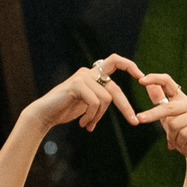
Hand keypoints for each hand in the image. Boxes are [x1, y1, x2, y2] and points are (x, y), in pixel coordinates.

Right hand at [21, 55, 143, 135]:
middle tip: (134, 122)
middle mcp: (88, 72)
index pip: (115, 62)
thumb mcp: (88, 104)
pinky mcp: (76, 84)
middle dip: (125, 107)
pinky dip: (92, 116)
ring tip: (88, 125)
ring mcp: (82, 77)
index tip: (142, 77)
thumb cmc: (65, 110)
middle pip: (115, 88)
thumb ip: (101, 99)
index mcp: (93, 74)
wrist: (45, 114)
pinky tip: (83, 124)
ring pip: (106, 99)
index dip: (129, 66)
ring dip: (99, 116)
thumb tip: (122, 105)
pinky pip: (95, 102)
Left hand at [133, 71, 186, 175]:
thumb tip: (148, 85)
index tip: (141, 80)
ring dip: (171, 137)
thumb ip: (160, 102)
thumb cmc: (182, 137)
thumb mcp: (167, 119)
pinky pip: (184, 133)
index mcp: (182, 99)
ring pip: (175, 123)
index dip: (155, 78)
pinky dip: (178, 142)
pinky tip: (181, 145)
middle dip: (152, 114)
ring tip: (174, 142)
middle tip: (140, 118)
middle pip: (168, 107)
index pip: (168, 82)